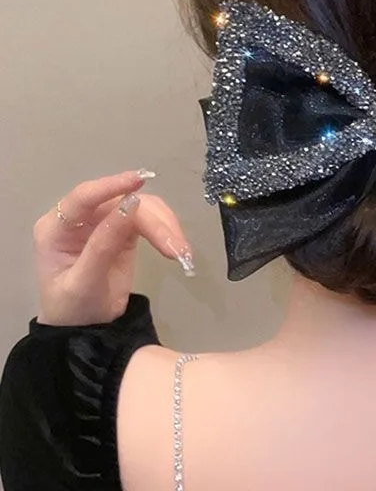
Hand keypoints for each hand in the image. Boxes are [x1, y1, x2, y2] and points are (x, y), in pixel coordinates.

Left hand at [33, 170, 193, 325]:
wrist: (85, 330)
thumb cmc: (73, 309)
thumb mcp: (84, 281)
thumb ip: (104, 244)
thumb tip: (131, 205)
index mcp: (57, 228)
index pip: (83, 197)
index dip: (111, 186)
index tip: (139, 181)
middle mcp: (81, 218)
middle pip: (122, 203)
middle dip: (153, 222)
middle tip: (176, 248)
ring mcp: (104, 221)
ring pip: (142, 208)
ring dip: (165, 226)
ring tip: (181, 253)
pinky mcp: (125, 228)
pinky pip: (150, 219)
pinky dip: (166, 231)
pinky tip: (177, 247)